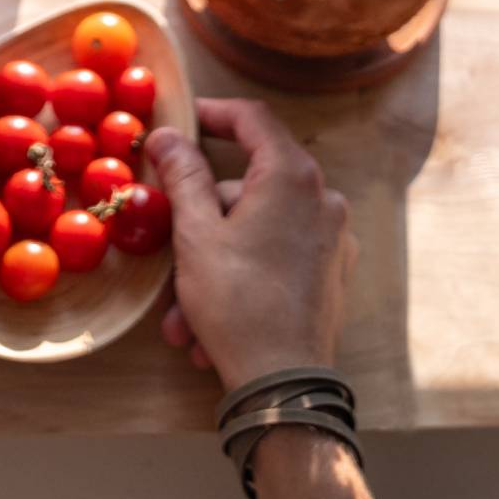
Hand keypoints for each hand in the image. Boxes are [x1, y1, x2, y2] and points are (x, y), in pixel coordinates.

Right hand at [145, 98, 356, 389]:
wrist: (286, 386)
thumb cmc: (238, 301)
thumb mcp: (196, 233)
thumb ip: (183, 175)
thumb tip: (166, 135)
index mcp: (292, 176)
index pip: (251, 119)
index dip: (213, 113)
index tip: (182, 123)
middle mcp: (322, 197)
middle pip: (248, 185)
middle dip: (200, 221)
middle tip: (166, 246)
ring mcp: (333, 237)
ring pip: (257, 229)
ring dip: (214, 261)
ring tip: (182, 315)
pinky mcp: (332, 272)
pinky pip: (277, 255)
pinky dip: (243, 274)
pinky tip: (210, 322)